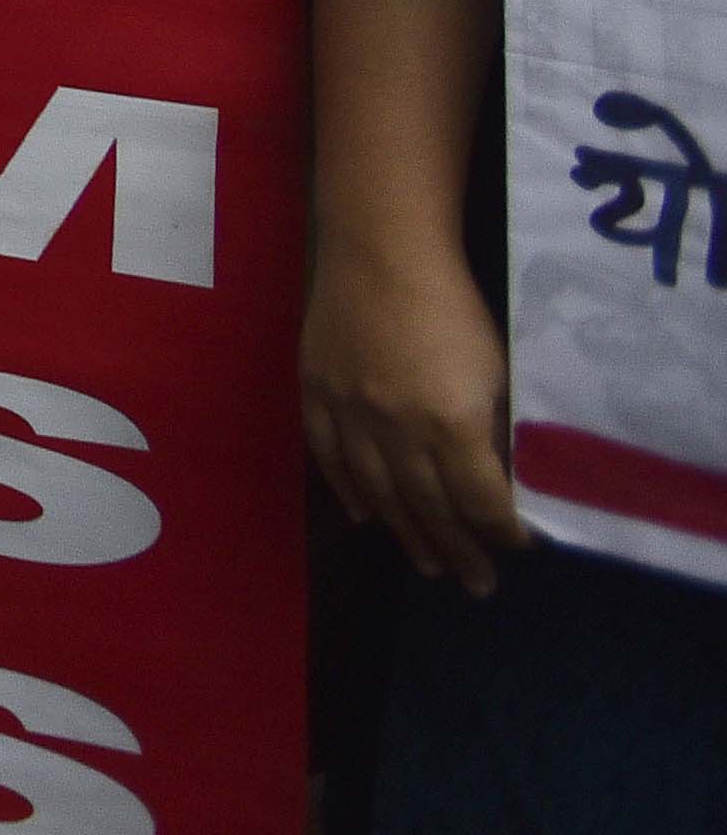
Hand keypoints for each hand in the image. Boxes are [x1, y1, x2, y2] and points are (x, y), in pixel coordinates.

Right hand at [303, 227, 525, 595]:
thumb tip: (501, 480)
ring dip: (406, 533)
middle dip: (458, 549)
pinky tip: (366, 517)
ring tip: (428, 564)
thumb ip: (493, 427)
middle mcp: (397, 426)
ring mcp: (349, 411)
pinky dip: (348, 492)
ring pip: (377, 491)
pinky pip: (330, 456)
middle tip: (476, 584)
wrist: (381, 250)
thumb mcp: (495, 369)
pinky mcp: (315, 392)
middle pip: (429, 506)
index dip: (502, 530)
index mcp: (451, 420)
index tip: (519, 547)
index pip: (480, 499)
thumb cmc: (454, 304)